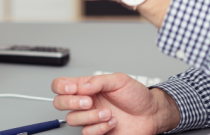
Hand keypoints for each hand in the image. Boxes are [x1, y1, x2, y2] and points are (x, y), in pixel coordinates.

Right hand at [51, 74, 180, 134]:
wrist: (150, 115)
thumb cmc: (137, 96)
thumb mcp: (119, 80)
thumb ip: (99, 81)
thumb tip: (82, 86)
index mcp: (88, 86)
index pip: (62, 84)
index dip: (61, 86)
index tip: (73, 88)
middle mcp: (86, 101)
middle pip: (59, 103)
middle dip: (71, 102)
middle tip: (89, 101)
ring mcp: (90, 117)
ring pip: (73, 119)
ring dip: (91, 116)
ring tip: (108, 112)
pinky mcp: (96, 131)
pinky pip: (86, 133)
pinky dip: (99, 128)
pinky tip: (111, 122)